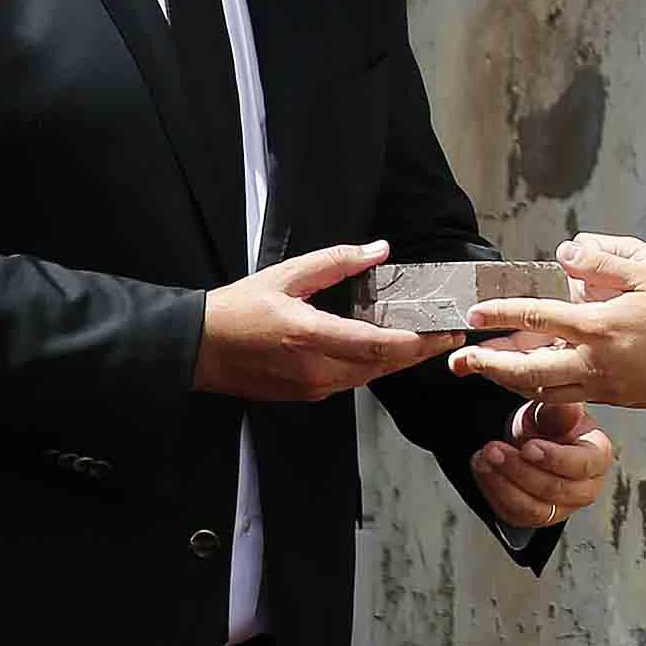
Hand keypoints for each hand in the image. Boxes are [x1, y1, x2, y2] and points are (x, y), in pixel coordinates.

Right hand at [195, 240, 462, 402]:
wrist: (196, 349)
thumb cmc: (237, 309)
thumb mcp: (286, 275)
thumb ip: (336, 262)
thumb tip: (378, 249)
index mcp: (311, 336)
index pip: (380, 346)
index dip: (419, 342)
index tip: (447, 330)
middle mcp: (316, 369)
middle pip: (383, 366)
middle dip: (420, 352)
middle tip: (449, 335)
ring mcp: (310, 387)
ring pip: (369, 376)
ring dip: (398, 360)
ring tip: (425, 340)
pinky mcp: (305, 395)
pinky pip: (350, 381)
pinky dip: (372, 366)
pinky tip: (384, 350)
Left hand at [448, 231, 645, 412]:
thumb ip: (605, 260)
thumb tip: (566, 252)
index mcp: (602, 327)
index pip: (539, 317)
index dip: (502, 314)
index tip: (476, 312)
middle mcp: (596, 362)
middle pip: (528, 371)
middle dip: (489, 366)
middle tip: (462, 361)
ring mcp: (604, 385)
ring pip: (543, 391)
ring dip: (509, 382)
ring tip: (487, 371)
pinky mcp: (614, 399)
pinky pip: (567, 398)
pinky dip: (540, 390)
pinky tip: (530, 378)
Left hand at [472, 397, 614, 532]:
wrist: (538, 438)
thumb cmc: (553, 425)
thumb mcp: (557, 409)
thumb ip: (562, 410)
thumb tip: (569, 410)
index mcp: (598, 457)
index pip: (582, 465)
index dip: (554, 458)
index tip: (528, 447)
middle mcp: (586, 487)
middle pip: (554, 490)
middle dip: (519, 470)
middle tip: (494, 449)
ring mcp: (563, 507)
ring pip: (533, 508)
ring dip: (503, 484)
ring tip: (484, 459)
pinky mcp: (538, 518)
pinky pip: (514, 514)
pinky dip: (494, 493)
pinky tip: (484, 471)